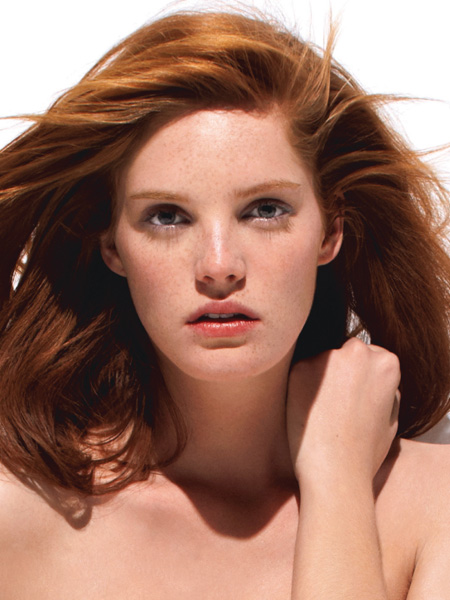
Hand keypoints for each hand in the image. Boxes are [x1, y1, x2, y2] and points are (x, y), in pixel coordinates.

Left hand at [286, 338, 399, 484]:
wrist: (335, 471)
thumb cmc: (365, 452)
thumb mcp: (391, 418)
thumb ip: (386, 389)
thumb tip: (374, 373)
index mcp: (387, 362)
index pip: (370, 356)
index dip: (360, 379)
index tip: (354, 400)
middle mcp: (358, 352)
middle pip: (346, 353)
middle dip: (341, 372)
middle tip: (336, 405)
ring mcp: (328, 357)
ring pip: (323, 361)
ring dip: (321, 379)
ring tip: (323, 413)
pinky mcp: (301, 367)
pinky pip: (302, 372)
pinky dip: (302, 387)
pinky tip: (308, 413)